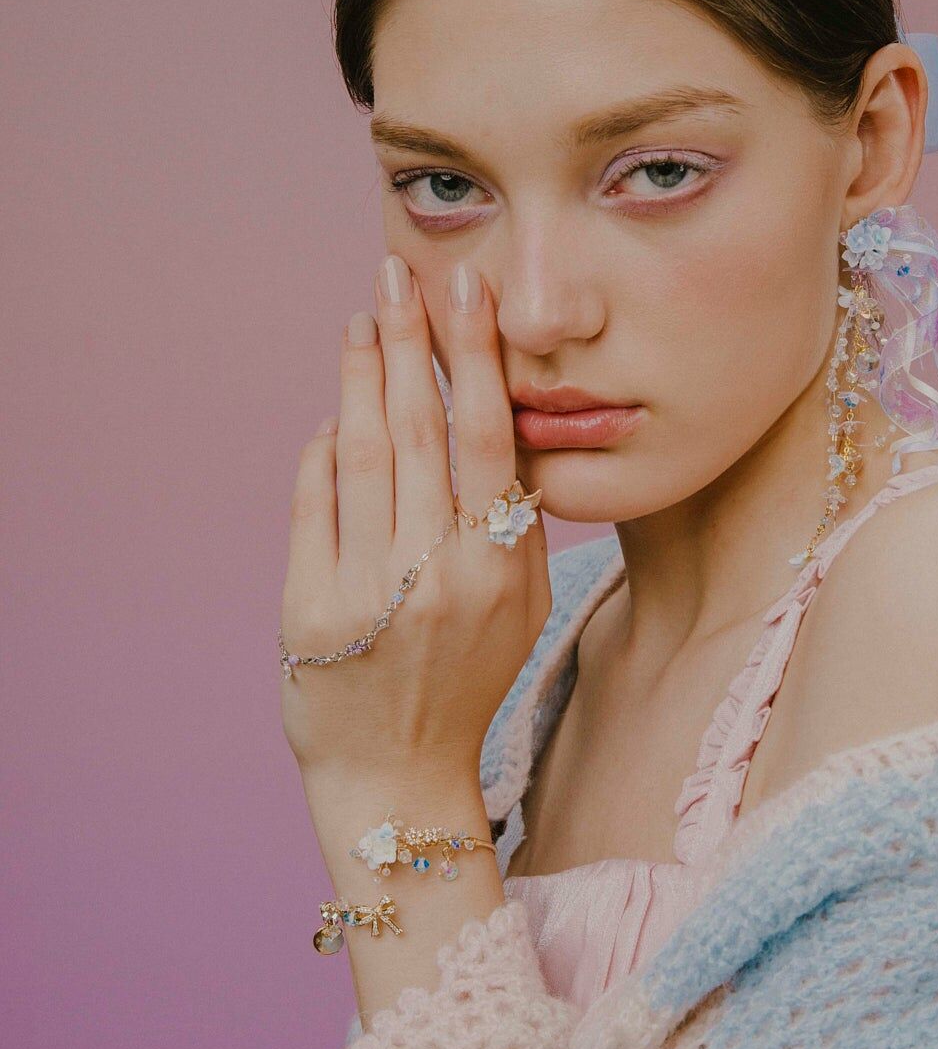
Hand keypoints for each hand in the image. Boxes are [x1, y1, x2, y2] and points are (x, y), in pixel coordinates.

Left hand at [279, 254, 550, 796]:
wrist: (399, 774)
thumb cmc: (467, 678)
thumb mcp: (519, 604)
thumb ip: (510, 520)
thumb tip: (491, 423)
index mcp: (495, 569)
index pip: (486, 439)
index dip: (472, 357)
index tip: (464, 291)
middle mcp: (432, 576)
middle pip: (417, 431)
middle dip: (406, 342)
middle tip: (397, 274)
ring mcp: (365, 592)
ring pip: (359, 455)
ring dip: (357, 378)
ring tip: (363, 320)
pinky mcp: (306, 609)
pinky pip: (312, 503)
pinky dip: (320, 450)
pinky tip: (330, 413)